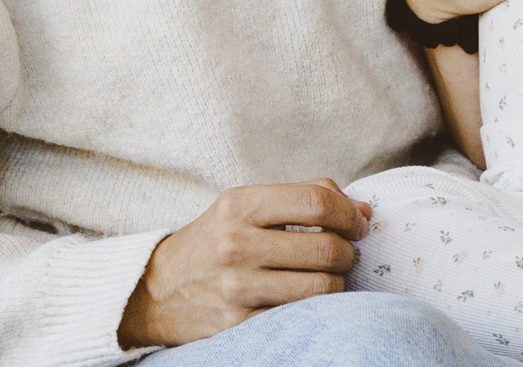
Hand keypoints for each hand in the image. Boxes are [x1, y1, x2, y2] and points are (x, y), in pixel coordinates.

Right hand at [119, 179, 370, 348]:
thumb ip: (304, 197)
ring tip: (328, 276)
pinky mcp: (238, 323)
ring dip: (338, 282)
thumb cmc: (216, 240)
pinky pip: (300, 315)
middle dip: (349, 252)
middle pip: (325, 247)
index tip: (357, 224)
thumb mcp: (247, 204)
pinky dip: (314, 307)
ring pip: (320, 287)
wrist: (158, 289)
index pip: (316, 201)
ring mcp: (236, 286)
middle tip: (346, 253)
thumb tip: (364, 212)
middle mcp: (235, 244)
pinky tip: (306, 297)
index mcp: (240, 205)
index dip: (348, 213)